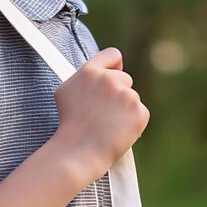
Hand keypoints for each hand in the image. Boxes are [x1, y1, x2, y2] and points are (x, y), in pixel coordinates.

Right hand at [53, 47, 149, 184]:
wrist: (79, 152)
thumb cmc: (70, 126)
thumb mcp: (66, 92)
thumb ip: (84, 77)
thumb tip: (98, 73)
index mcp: (90, 72)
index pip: (113, 55)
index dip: (115, 66)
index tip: (114, 77)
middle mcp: (109, 80)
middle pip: (125, 79)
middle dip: (118, 94)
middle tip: (104, 114)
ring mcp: (126, 95)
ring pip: (132, 98)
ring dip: (124, 111)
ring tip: (108, 126)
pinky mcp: (139, 112)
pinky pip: (141, 113)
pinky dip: (133, 124)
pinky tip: (118, 132)